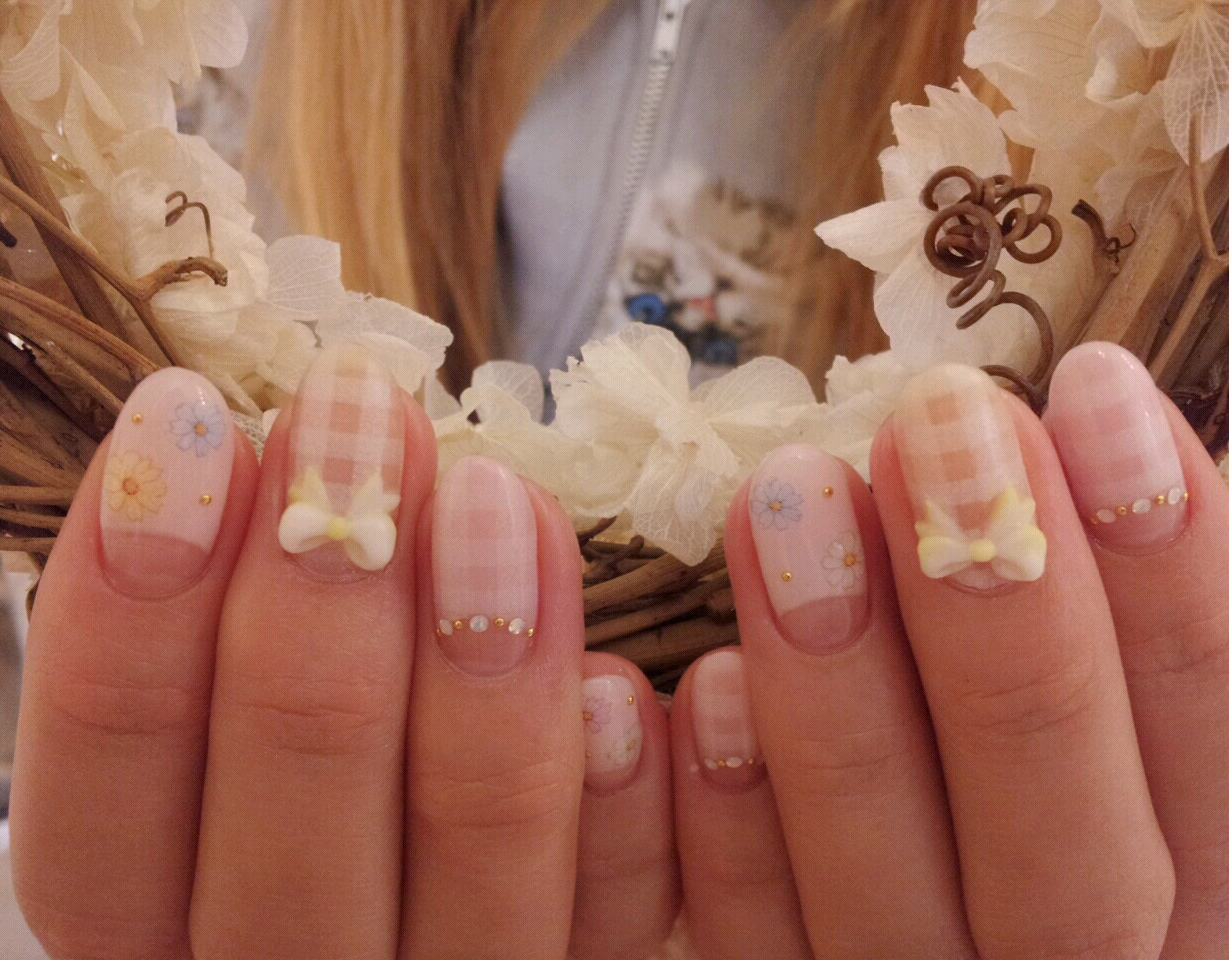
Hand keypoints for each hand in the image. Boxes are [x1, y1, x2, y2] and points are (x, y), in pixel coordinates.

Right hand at [7, 344, 685, 959]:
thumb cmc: (276, 798)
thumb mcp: (207, 743)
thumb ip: (224, 644)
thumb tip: (291, 459)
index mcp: (144, 926)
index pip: (102, 797)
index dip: (130, 610)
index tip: (185, 420)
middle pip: (292, 815)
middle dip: (325, 594)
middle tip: (364, 414)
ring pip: (475, 850)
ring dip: (489, 666)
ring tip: (498, 493)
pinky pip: (612, 922)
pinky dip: (622, 810)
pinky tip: (622, 694)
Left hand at [683, 342, 1227, 958]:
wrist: (954, 920)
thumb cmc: (1059, 776)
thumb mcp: (1126, 714)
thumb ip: (1121, 632)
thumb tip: (1110, 432)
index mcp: (1190, 898)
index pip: (1211, 762)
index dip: (1172, 585)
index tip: (1094, 390)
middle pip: (1068, 864)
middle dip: (1008, 633)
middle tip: (935, 426)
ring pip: (892, 907)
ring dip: (840, 707)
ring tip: (785, 498)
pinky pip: (753, 954)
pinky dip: (728, 836)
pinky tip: (697, 688)